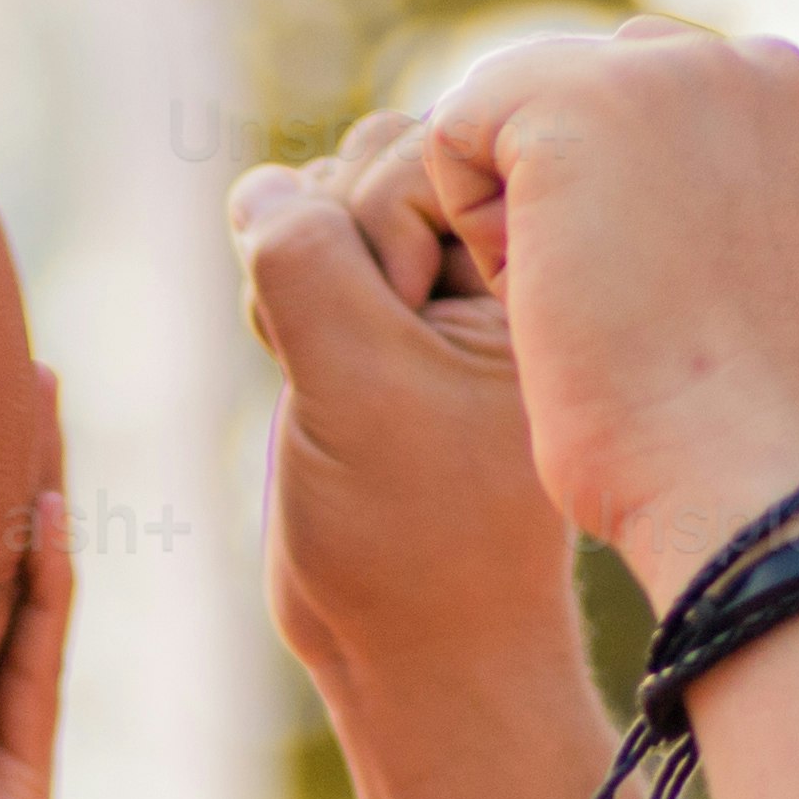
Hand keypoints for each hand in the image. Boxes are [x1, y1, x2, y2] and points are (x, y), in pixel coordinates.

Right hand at [232, 122, 578, 762]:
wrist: (414, 646)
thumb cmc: (411, 532)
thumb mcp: (353, 383)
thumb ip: (303, 262)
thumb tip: (259, 185)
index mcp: (539, 267)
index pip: (432, 152)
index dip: (382, 228)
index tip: (401, 339)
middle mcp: (497, 262)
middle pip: (378, 156)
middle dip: (331, 241)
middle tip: (350, 358)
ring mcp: (437, 288)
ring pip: (333, 196)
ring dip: (295, 265)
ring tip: (319, 367)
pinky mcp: (384, 321)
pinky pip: (309, 247)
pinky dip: (281, 291)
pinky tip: (299, 367)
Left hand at [418, 21, 798, 604]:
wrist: (740, 477)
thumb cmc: (732, 435)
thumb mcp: (746, 281)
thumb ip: (707, 202)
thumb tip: (620, 186)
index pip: (656, 111)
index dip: (625, 214)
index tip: (664, 310)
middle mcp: (762, 68)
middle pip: (589, 90)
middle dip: (573, 195)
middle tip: (625, 313)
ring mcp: (676, 71)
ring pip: (521, 106)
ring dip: (524, 209)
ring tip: (587, 304)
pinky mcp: (584, 99)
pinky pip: (459, 130)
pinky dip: (468, 223)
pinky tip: (536, 294)